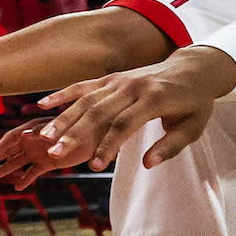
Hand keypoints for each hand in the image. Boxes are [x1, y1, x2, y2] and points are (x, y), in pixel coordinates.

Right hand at [0, 119, 90, 185]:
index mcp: (37, 127)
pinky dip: (26, 179)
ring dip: (5, 169)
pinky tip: (18, 188)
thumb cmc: (84, 125)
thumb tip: (26, 133)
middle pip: (10, 149)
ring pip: (18, 161)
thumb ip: (45, 131)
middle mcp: (35, 140)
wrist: (102, 133)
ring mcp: (40, 152)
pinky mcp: (49, 163)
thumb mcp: (65, 128)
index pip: (15, 136)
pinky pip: (34, 172)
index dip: (4, 144)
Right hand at [36, 45, 235, 168]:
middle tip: (55, 154)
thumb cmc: (194, 104)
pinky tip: (41, 105)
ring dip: (63, 119)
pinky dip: (62, 94)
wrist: (194, 69)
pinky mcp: (111, 77)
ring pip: (86, 100)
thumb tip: (147, 164)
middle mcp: (133, 87)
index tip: (94, 167)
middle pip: (98, 112)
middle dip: (75, 134)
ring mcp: (119, 80)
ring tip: (44, 138)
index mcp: (155, 99)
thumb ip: (170, 146)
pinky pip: (83, 85)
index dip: (108, 146)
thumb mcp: (193, 128)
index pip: (125, 124)